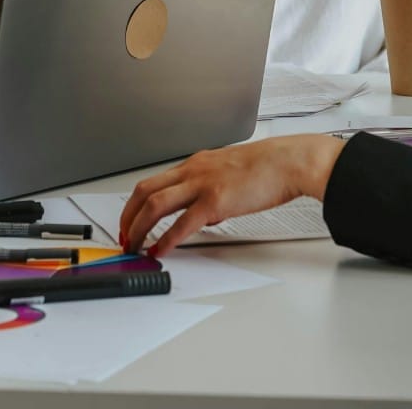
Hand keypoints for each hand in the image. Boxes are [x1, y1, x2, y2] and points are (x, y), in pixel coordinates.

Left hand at [119, 134, 343, 256]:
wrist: (288, 162)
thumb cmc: (266, 167)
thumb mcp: (228, 172)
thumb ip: (209, 190)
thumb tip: (199, 216)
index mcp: (195, 164)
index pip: (153, 182)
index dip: (134, 204)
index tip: (130, 221)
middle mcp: (193, 171)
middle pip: (144, 191)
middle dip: (127, 217)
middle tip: (124, 237)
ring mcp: (202, 184)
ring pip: (155, 204)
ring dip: (139, 228)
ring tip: (134, 245)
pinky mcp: (216, 201)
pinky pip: (182, 223)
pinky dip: (166, 239)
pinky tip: (160, 250)